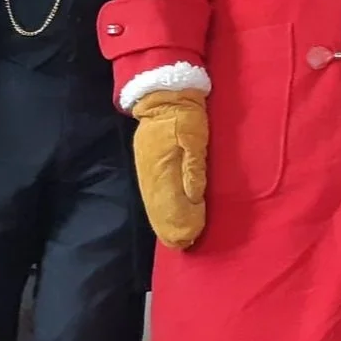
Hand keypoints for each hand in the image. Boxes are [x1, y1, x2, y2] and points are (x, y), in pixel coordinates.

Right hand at [131, 90, 208, 249]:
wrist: (163, 96)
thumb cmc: (184, 116)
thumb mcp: (195, 138)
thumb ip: (194, 167)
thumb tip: (193, 197)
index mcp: (162, 168)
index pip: (168, 204)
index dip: (178, 222)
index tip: (189, 237)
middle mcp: (149, 174)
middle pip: (158, 208)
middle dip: (170, 227)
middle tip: (184, 243)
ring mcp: (145, 171)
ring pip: (153, 203)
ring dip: (163, 221)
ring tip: (175, 237)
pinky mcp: (147, 167)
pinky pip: (151, 194)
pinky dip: (158, 209)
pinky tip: (164, 218)